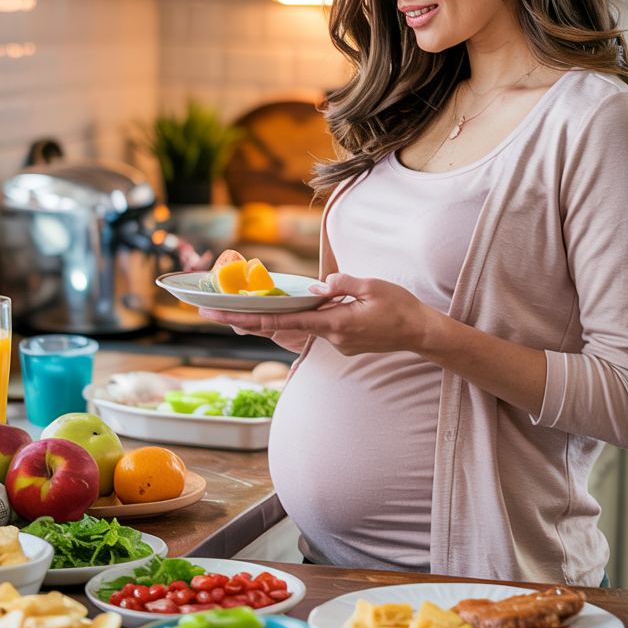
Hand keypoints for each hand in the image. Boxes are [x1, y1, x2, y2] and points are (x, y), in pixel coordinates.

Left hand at [198, 273, 435, 357]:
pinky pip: (313, 329)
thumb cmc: (401, 308)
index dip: (245, 317)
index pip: (280, 321)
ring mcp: (335, 343)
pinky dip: (299, 320)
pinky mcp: (341, 343)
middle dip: (239, 320)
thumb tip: (318, 286)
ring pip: (295, 329)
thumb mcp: (372, 286)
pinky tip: (291, 311)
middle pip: (277, 328)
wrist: (422, 334)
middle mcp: (329, 337)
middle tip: (205, 313)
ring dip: (267, 321)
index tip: (218, 314)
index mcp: (334, 323)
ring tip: (233, 311)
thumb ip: (342, 284)